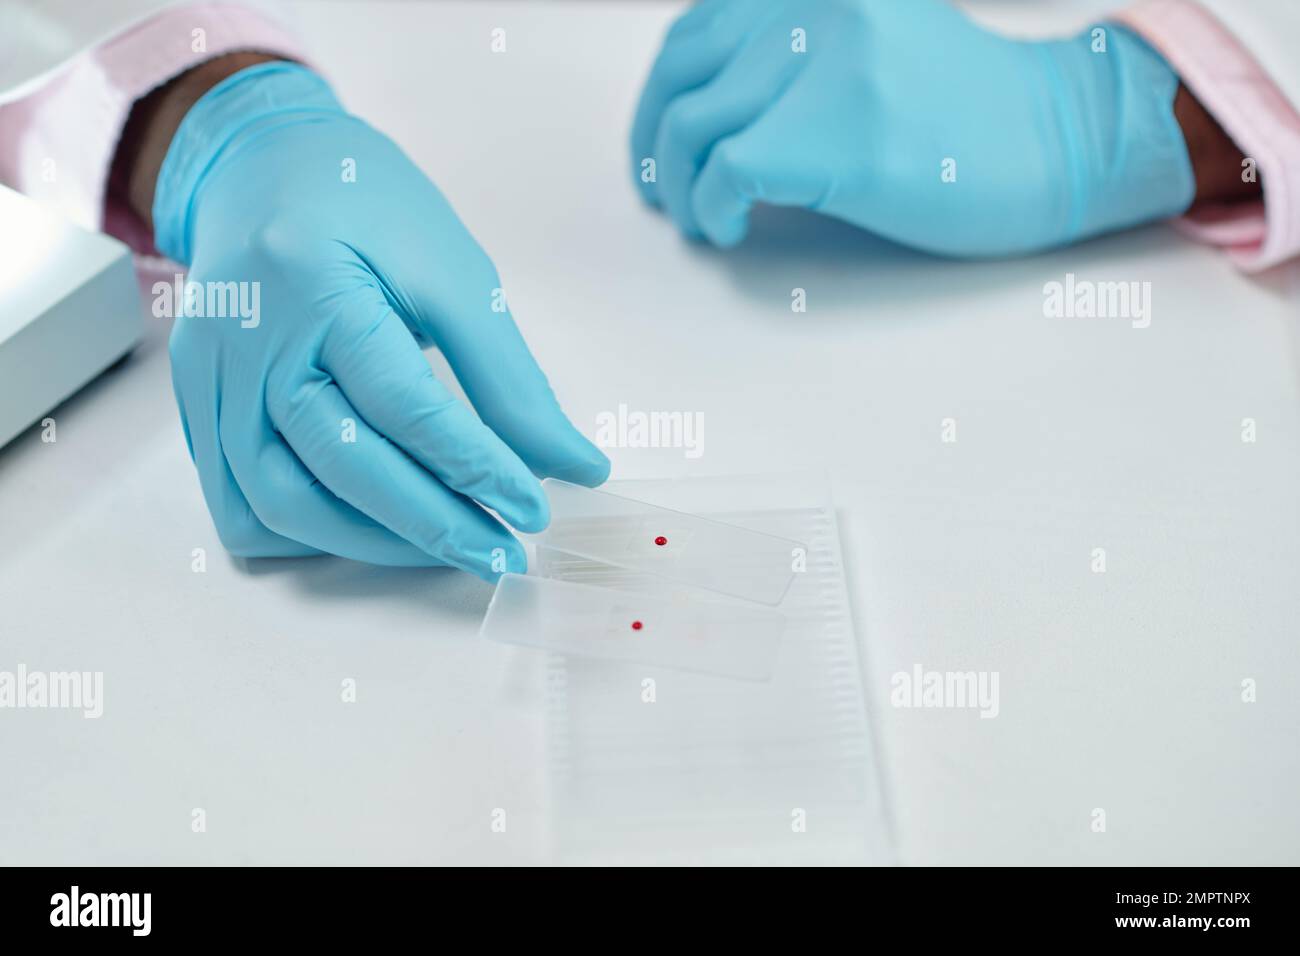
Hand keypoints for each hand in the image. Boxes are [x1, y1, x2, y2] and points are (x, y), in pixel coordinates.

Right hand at [151, 62, 607, 577]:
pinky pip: (239, 506)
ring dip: (372, 545)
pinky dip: (308, 537)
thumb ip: (508, 378)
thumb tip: (570, 465)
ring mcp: (211, 380)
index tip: (535, 511)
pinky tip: (370, 532)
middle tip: (502, 553)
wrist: (265, 167)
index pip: (405, 408)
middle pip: (340, 466)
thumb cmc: (368, 208)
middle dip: (433, 525)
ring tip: (447, 549)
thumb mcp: (453, 273)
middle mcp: (248, 341)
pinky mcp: (198, 407)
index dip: (477, 470)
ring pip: (281, 503)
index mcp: (314, 285)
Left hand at [631, 0, 1196, 255]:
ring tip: (699, 222)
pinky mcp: (839, 135)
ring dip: (679, 189)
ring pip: (690, 128)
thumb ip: (793, 52)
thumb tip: (708, 105)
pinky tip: (731, 229)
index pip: (693, 33)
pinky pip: (726, 174)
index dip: (659, 100)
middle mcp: (811, 9)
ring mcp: (826, 68)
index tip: (659, 149)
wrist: (1061, 140)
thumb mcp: (870, 43)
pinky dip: (711, 211)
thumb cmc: (970, 110)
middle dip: (654, 149)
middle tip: (664, 196)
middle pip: (679, 80)